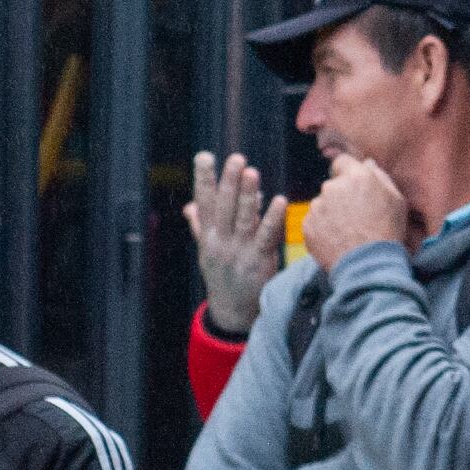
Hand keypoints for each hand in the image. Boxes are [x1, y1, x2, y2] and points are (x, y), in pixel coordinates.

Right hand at [185, 152, 288, 337]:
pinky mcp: (258, 261)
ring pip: (243, 218)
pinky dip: (273, 218)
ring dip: (248, 195)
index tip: (204, 157)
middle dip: (229, 181)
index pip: (204, 203)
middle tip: (235, 158)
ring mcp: (239, 252)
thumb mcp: (207, 251)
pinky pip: (267, 236)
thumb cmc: (223, 276)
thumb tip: (190, 206)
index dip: (204, 179)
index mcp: (208, 237)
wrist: (233, 312)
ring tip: (252, 172)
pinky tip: (279, 200)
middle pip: (224, 207)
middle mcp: (221, 242)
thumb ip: (201, 226)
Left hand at [300, 154, 411, 269]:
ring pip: (322, 204)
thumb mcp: (397, 200)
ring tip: (347, 232)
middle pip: (333, 185)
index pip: (342, 162)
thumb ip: (381, 177)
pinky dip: (323, 229)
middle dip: (341, 196)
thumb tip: (368, 164)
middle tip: (355, 216)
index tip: (353, 186)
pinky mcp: (307, 225)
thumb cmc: (387, 232)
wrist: (368, 265)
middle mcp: (333, 187)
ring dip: (331, 213)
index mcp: (357, 177)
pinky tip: (337, 240)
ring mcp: (317, 206)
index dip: (347, 172)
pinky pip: (314, 222)